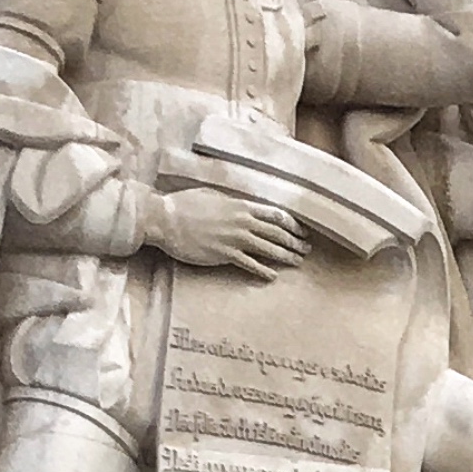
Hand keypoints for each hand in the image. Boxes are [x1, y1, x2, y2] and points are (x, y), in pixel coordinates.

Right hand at [153, 185, 309, 274]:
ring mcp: (235, 239)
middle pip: (277, 233)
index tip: (302, 231)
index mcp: (240, 205)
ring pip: (269, 249)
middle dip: (295, 242)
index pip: (276, 215)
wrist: (166, 219)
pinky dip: (264, 271)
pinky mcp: (225, 255)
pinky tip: (273, 276)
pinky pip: (250, 264)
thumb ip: (231, 201)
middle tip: (306, 250)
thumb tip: (242, 205)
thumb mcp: (212, 195)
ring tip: (297, 262)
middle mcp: (242, 222)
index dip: (293, 225)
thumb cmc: (185, 204)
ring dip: (286, 256)